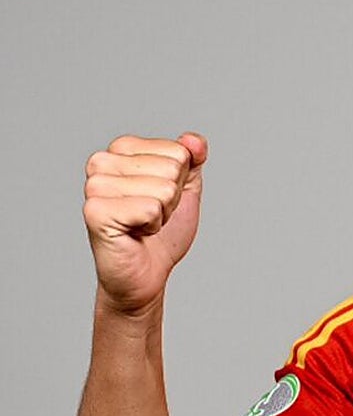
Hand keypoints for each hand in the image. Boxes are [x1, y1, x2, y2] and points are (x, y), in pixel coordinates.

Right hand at [83, 133, 206, 313]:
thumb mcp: (185, 189)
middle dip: (172, 199)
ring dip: (162, 214)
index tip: (158, 200)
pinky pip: (150, 208)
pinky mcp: (96, 211)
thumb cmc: (161, 233)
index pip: (179, 151)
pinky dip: (153, 226)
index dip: (180, 182)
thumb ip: (193, 160)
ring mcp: (95, 186)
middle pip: (173, 168)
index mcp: (121, 149)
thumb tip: (194, 141)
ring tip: (142, 225)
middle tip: (150, 216)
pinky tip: (135, 233)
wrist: (145, 274)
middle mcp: (102, 162)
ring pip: (164, 188)